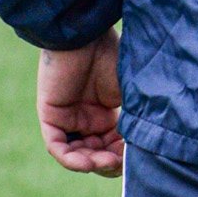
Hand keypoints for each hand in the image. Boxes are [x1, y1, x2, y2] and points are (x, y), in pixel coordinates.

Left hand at [36, 30, 123, 176]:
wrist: (88, 33)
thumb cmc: (114, 56)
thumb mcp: (131, 93)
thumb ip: (135, 119)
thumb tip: (148, 148)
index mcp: (107, 114)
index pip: (114, 146)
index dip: (124, 157)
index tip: (137, 158)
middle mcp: (86, 118)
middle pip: (96, 153)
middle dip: (108, 163)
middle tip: (120, 163)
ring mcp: (68, 117)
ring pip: (76, 153)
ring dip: (91, 163)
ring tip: (106, 163)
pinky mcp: (50, 114)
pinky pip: (57, 145)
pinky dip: (71, 158)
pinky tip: (87, 162)